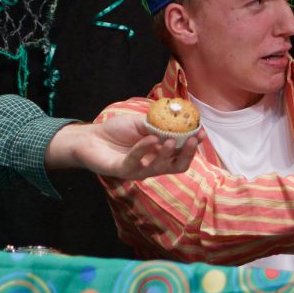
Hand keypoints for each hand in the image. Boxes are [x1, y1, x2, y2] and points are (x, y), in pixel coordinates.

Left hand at [50, 114, 201, 179]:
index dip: (194, 144)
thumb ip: (158, 125)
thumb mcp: (141, 123)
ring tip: (172, 140)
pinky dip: (144, 149)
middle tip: (194, 140)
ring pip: (160, 168)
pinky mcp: (124, 171)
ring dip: (168, 153)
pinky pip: (137, 162)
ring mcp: (139, 170)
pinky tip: (149, 138)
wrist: (91, 137)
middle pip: (177, 166)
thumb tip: (179, 120)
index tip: (202, 132)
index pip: (182, 152)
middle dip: (188, 154)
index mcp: (160, 153)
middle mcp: (153, 164)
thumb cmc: (117, 130)